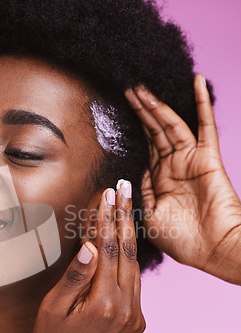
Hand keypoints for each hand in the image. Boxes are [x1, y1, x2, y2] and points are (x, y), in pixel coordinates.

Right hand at [29, 183, 143, 332]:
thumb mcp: (53, 308)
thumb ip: (75, 277)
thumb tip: (89, 244)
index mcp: (104, 303)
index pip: (107, 250)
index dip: (106, 219)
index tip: (107, 194)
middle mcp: (127, 309)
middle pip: (127, 252)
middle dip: (125, 216)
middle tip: (124, 188)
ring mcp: (136, 317)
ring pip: (135, 266)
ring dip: (129, 236)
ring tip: (126, 208)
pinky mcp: (138, 322)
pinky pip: (136, 283)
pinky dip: (130, 260)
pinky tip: (125, 242)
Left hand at [125, 75, 240, 282]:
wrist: (212, 250)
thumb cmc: (182, 240)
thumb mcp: (149, 218)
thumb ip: (138, 196)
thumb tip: (125, 179)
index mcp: (159, 180)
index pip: (144, 147)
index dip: (133, 130)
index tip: (119, 112)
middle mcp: (173, 166)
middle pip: (154, 131)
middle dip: (140, 111)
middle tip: (127, 89)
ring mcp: (190, 160)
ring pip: (170, 125)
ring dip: (156, 106)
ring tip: (141, 87)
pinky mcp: (208, 157)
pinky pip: (206, 126)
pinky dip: (202, 103)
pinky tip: (196, 81)